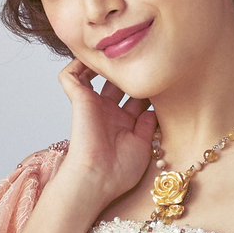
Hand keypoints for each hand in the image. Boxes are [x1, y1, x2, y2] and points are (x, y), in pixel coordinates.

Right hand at [55, 57, 155, 203]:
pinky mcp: (79, 100)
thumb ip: (148, 124)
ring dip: (106, 65)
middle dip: (131, 73)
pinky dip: (77, 63)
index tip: (163, 78)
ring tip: (121, 54)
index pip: (136, 97)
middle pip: (119, 83)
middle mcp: (108, 112)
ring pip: (94, 75)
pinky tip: (95, 58)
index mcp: (124, 124)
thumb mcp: (144, 144)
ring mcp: (93, 105)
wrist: (98, 178)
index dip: (148, 87)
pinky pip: (70, 75)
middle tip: (146, 61)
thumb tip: (154, 107)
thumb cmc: (119, 171)